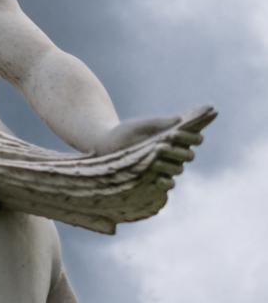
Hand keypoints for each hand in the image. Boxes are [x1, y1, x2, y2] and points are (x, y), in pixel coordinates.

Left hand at [91, 106, 215, 192]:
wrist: (108, 145)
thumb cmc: (127, 133)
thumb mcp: (143, 125)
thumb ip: (162, 123)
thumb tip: (180, 119)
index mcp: (175, 139)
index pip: (194, 139)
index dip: (193, 137)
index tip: (184, 131)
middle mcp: (174, 154)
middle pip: (189, 155)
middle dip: (181, 149)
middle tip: (168, 142)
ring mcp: (166, 168)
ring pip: (179, 169)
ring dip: (170, 162)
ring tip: (157, 154)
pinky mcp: (156, 180)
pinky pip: (168, 184)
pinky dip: (166, 181)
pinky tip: (158, 178)